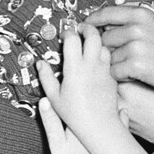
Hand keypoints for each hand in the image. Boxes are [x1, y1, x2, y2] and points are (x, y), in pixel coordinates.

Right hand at [37, 27, 146, 153]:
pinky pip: (110, 59)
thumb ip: (46, 77)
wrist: (99, 126)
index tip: (65, 36)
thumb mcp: (54, 97)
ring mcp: (104, 70)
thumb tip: (40, 63)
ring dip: (97, 41)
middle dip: (87, 27)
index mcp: (75, 68)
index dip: (68, 33)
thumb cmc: (75, 114)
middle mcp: (92, 66)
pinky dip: (104, 54)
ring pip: (105, 45)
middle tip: (80, 29)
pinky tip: (97, 60)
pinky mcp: (113, 77)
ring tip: (89, 44)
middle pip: (94, 35)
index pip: (73, 39)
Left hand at [88, 4, 153, 95]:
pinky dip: (120, 76)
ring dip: (114, 64)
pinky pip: (114, 72)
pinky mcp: (135, 66)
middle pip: (103, 38)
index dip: (91, 22)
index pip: (105, 14)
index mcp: (140, 14)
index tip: (84, 28)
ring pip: (108, 57)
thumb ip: (132, 22)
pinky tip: (134, 75)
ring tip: (131, 67)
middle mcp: (136, 27)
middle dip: (106, 50)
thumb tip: (103, 24)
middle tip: (119, 57)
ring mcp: (135, 46)